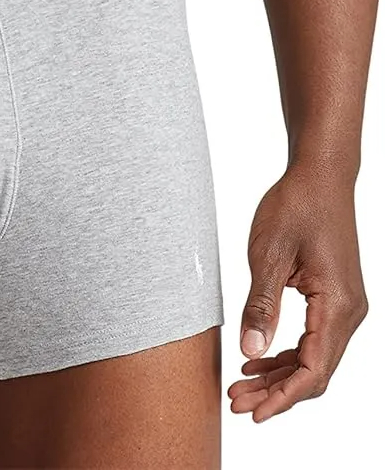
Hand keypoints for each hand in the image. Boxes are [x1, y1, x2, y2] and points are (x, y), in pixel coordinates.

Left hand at [228, 160, 367, 422]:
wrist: (321, 174)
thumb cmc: (297, 204)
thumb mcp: (269, 254)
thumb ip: (260, 306)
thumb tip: (250, 352)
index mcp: (338, 305)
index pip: (313, 370)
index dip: (282, 397)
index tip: (252, 412)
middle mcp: (349, 312)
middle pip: (315, 371)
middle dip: (275, 391)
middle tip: (236, 400)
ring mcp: (346, 306)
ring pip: (315, 357)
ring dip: (280, 374)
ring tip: (242, 384)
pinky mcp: (336, 297)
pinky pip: (315, 338)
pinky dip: (288, 353)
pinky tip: (258, 357)